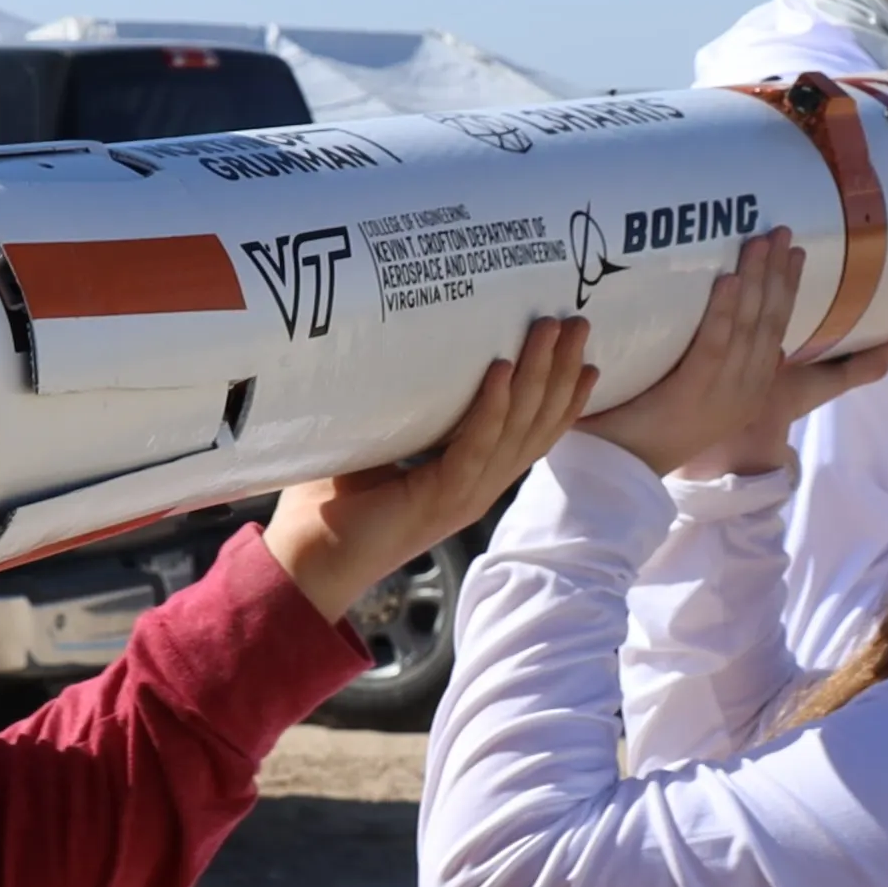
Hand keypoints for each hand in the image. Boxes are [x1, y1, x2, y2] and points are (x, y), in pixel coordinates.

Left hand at [272, 313, 599, 621]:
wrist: (304, 564)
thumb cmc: (328, 506)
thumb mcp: (375, 443)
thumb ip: (394, 409)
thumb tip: (385, 348)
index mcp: (470, 479)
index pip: (532, 435)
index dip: (562, 398)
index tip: (583, 357)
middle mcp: (477, 488)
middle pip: (537, 426)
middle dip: (560, 372)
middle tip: (578, 322)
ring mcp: (463, 497)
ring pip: (516, 431)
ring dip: (537, 378)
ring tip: (550, 331)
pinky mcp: (438, 501)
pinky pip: (474, 448)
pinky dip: (490, 408)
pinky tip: (501, 370)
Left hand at [569, 234, 887, 484]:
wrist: (621, 467)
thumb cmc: (641, 423)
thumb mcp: (686, 387)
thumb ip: (702, 356)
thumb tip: (698, 306)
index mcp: (748, 389)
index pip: (776, 331)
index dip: (786, 289)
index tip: (793, 253)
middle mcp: (745, 391)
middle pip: (769, 322)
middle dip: (778, 275)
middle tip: (782, 232)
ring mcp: (723, 395)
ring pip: (749, 328)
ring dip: (756, 281)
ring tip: (759, 242)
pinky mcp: (693, 396)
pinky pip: (713, 347)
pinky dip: (722, 312)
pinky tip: (728, 280)